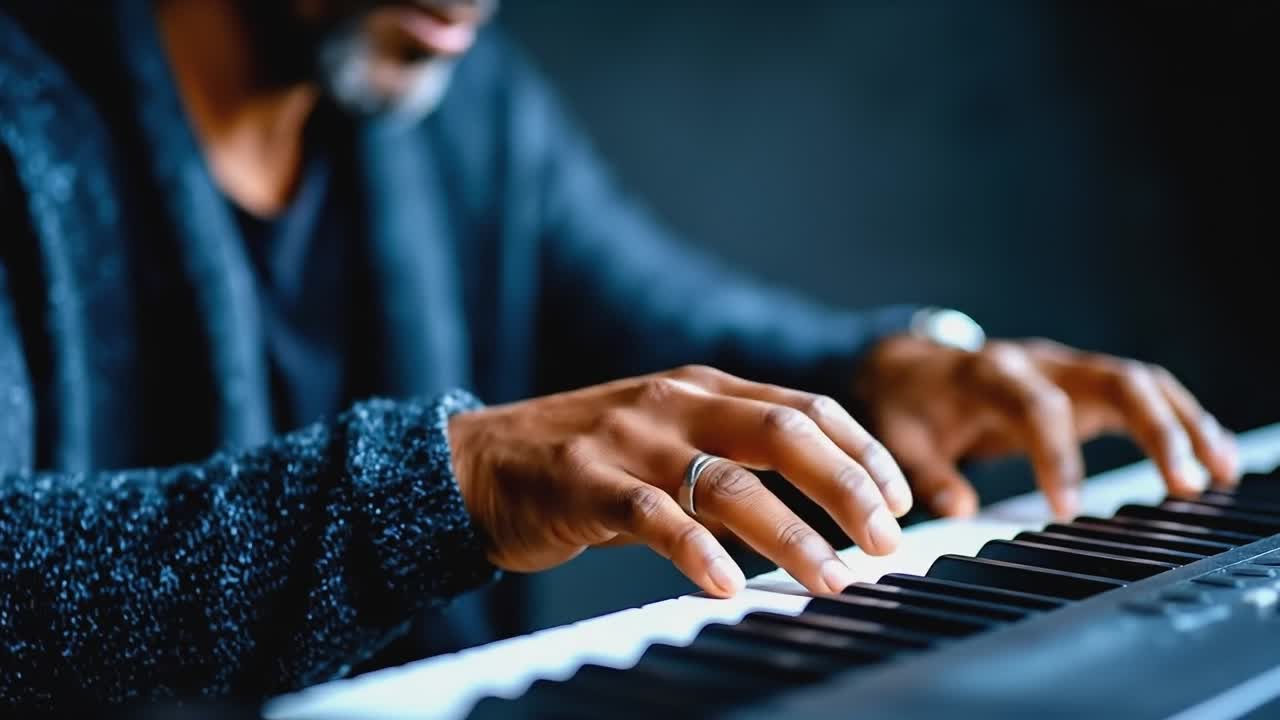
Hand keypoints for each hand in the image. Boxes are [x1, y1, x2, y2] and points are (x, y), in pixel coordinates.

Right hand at [447, 366, 912, 596]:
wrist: (478, 463)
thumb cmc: (584, 460)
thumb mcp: (666, 436)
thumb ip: (731, 453)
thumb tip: (820, 500)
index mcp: (702, 387)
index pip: (806, 407)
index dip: (862, 451)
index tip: (900, 499)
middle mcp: (674, 402)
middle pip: (784, 434)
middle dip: (846, 486)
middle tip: (885, 540)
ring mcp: (629, 440)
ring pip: (729, 482)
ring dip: (792, 535)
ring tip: (832, 578)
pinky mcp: (584, 482)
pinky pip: (653, 517)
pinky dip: (696, 552)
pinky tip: (726, 586)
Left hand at [855, 336, 1239, 518]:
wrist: (909, 365)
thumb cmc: (909, 405)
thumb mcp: (899, 438)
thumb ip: (926, 473)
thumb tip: (957, 510)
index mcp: (988, 374)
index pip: (1036, 405)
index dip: (1057, 454)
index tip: (1066, 507)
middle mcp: (1038, 363)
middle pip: (1112, 379)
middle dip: (1154, 428)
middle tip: (1184, 483)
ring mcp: (1067, 369)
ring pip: (1140, 382)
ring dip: (1184, 424)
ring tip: (1218, 473)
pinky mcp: (1085, 384)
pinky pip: (1143, 394)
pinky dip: (1181, 421)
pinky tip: (1212, 457)